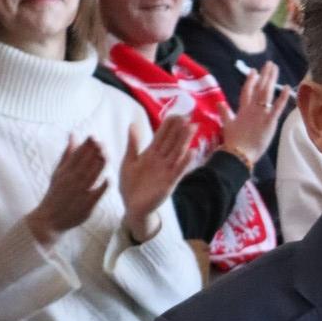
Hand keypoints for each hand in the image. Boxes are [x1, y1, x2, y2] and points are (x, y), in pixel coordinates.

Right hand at [27, 136, 107, 242]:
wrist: (49, 220)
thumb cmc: (56, 193)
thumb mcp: (58, 172)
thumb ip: (67, 154)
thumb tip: (73, 134)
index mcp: (64, 172)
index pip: (76, 157)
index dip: (85, 146)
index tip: (94, 137)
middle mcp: (71, 182)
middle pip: (84, 165)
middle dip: (93, 154)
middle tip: (102, 143)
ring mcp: (78, 194)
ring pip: (89, 178)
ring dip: (98, 167)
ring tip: (106, 156)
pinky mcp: (85, 206)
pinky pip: (94, 196)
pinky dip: (101, 187)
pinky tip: (109, 179)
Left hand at [119, 114, 194, 242]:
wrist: (132, 207)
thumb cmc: (131, 185)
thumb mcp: (128, 161)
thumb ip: (133, 144)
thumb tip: (133, 124)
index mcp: (151, 153)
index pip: (162, 135)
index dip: (169, 125)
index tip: (177, 114)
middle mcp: (161, 160)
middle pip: (172, 141)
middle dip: (180, 129)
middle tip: (189, 116)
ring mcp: (166, 171)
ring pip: (177, 152)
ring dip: (185, 141)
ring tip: (192, 128)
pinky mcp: (169, 183)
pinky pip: (178, 171)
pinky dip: (185, 162)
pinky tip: (191, 152)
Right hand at [220, 64, 290, 164]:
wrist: (239, 153)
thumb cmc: (233, 141)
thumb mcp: (226, 125)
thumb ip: (225, 113)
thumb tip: (219, 103)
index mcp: (242, 109)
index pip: (246, 90)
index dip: (250, 80)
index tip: (254, 71)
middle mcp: (252, 108)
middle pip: (259, 88)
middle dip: (264, 75)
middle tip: (269, 64)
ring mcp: (262, 113)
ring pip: (267, 93)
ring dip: (271, 79)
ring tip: (275, 68)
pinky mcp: (270, 121)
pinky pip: (278, 107)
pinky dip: (283, 97)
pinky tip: (288, 87)